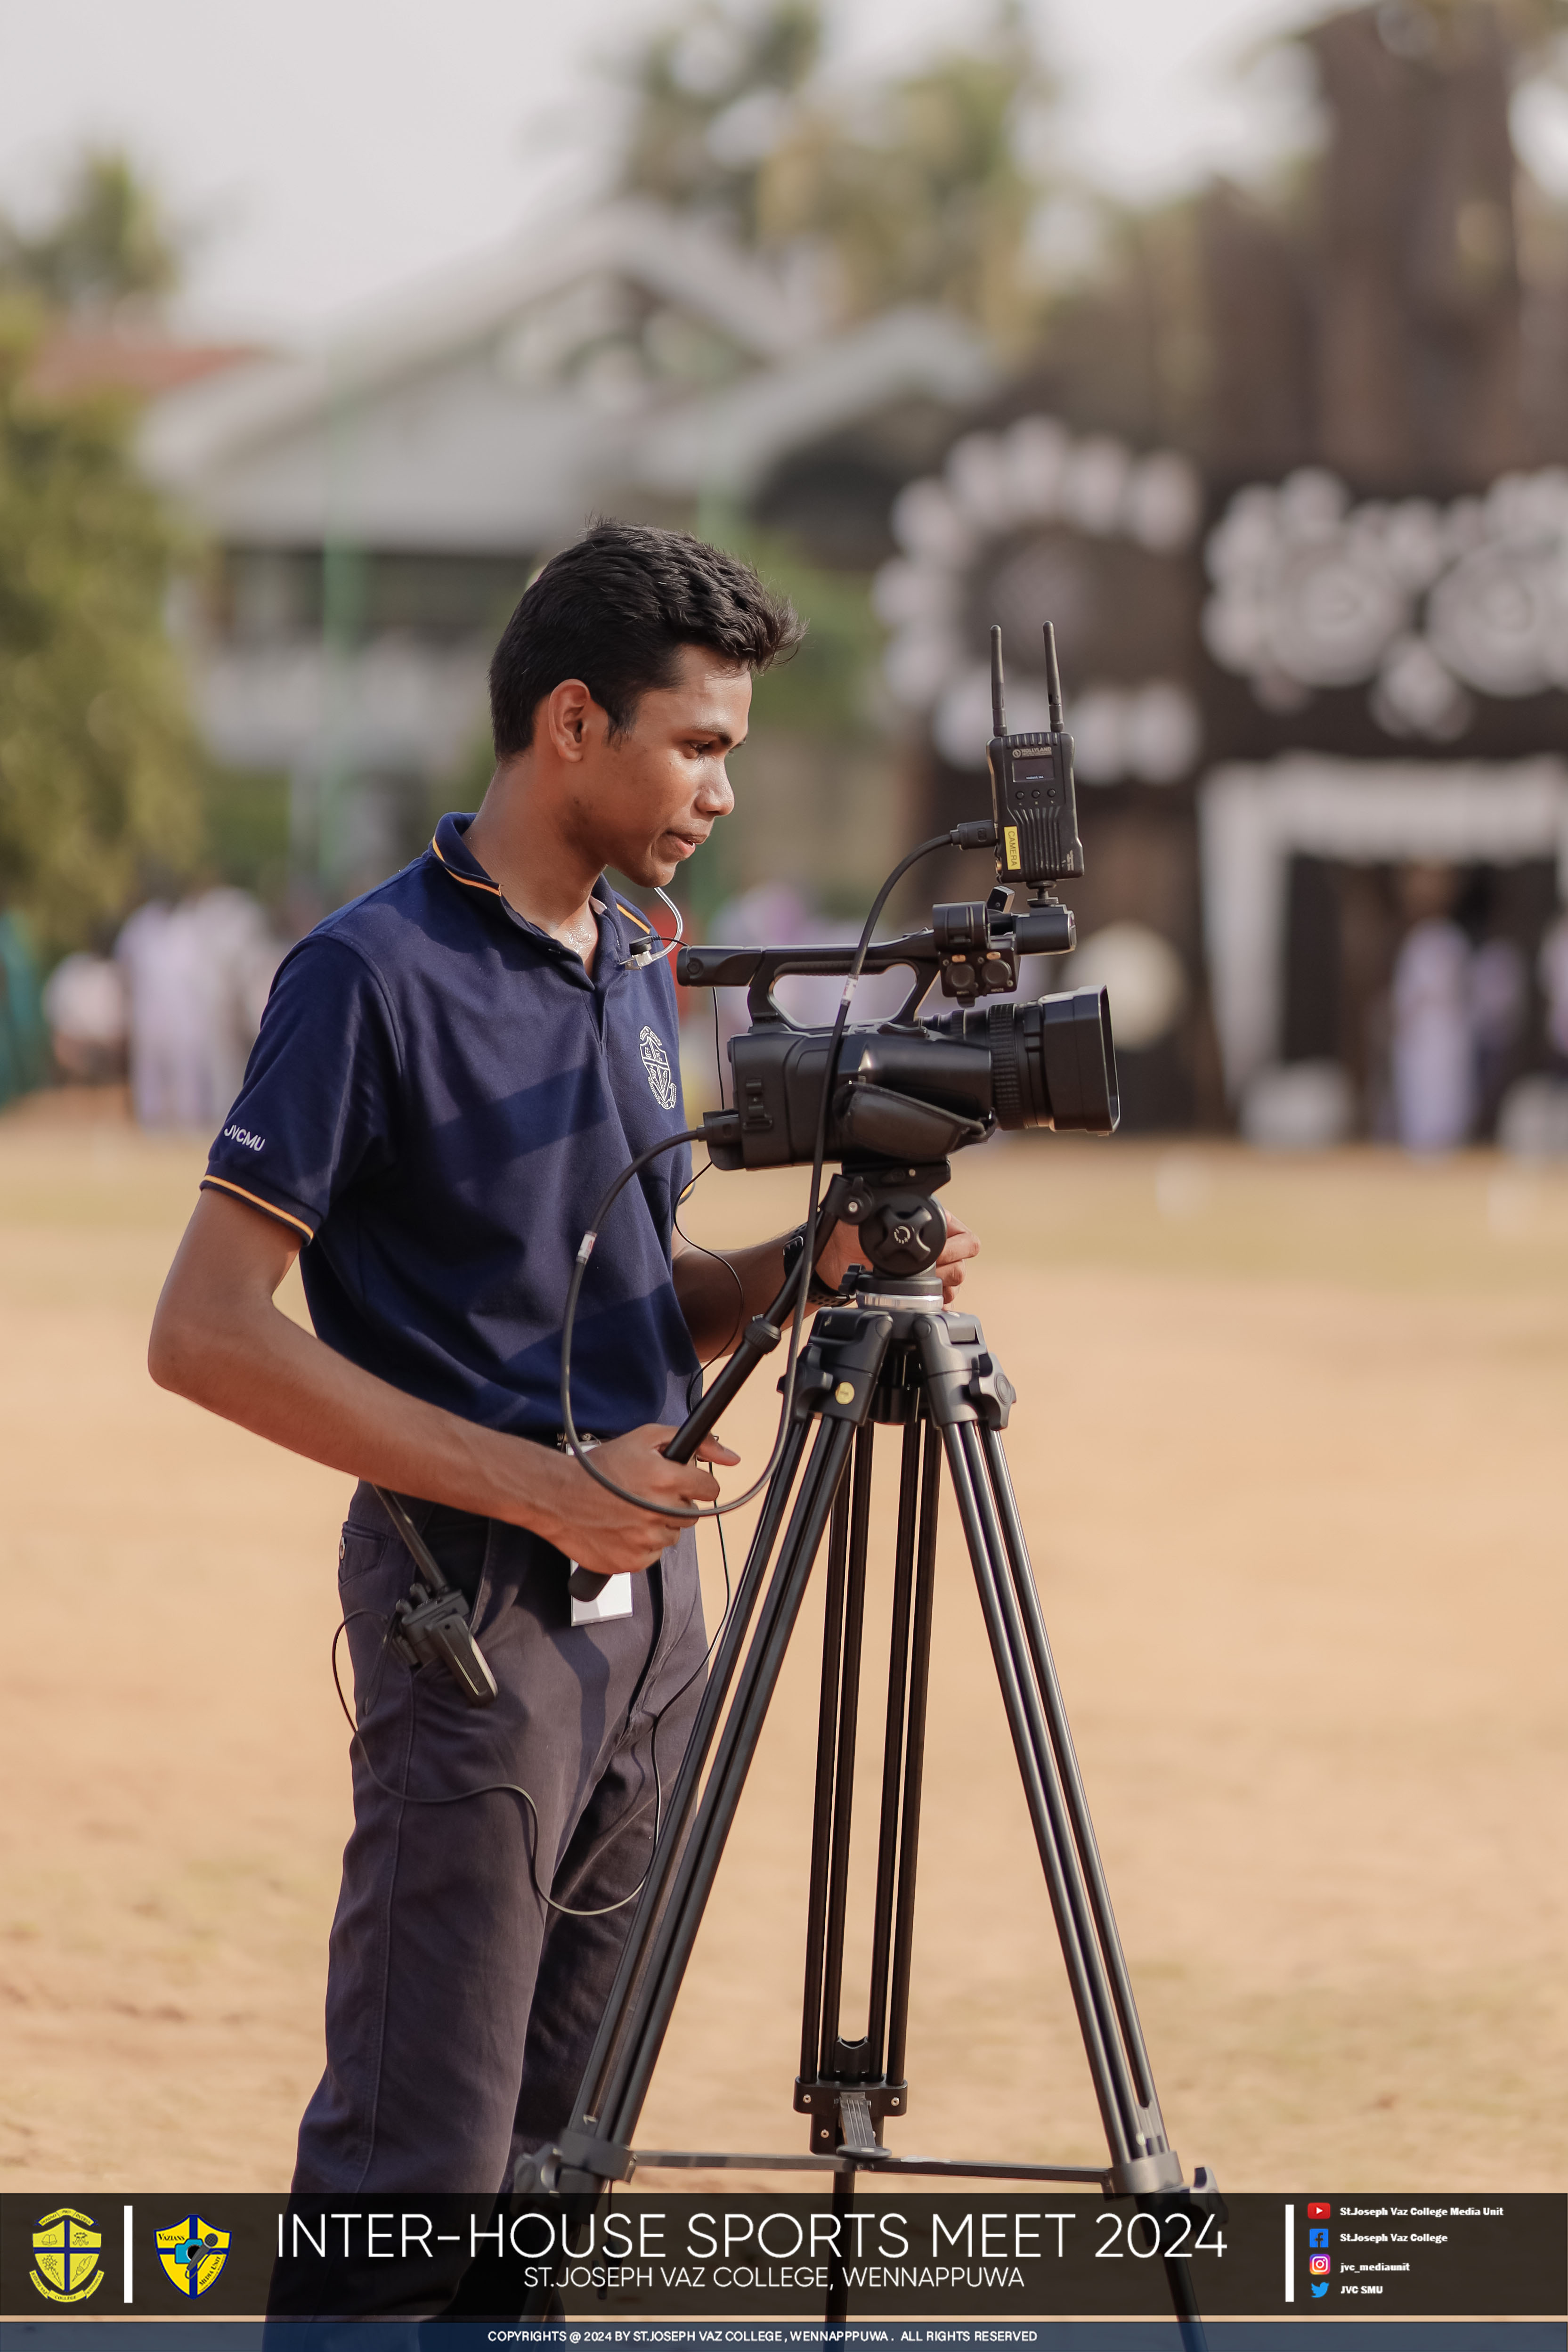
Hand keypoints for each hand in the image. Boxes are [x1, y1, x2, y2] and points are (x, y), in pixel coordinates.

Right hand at [530, 1425, 739, 1576]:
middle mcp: (659, 1512)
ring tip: (629, 1511)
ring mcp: (646, 1541)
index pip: (709, 1488)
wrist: (558, 1496)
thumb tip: (731, 1456)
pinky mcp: (633, 1562)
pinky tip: (621, 1528)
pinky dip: (641, 1545)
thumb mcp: (645, 1439)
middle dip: (673, 1503)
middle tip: (645, 1495)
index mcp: (666, 1480)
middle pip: (690, 1514)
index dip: (696, 1484)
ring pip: (672, 1536)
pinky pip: (652, 1555)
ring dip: (657, 1525)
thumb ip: (694, 1443)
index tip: (683, 1483)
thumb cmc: (599, 1468)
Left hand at [812, 1209, 978, 1305]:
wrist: (835, 1258)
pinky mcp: (921, 1288)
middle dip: (948, 1271)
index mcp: (934, 1223)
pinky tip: (927, 1303)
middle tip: (927, 1273)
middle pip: (963, 1264)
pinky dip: (939, 1303)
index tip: (936, 1256)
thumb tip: (892, 1217)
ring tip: (922, 1286)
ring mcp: (931, 1268)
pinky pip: (945, 1299)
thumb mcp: (868, 1219)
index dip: (955, 1250)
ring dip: (943, 1288)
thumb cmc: (849, 1232)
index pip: (966, 1239)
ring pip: (956, 1282)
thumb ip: (885, 1215)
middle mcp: (937, 1245)